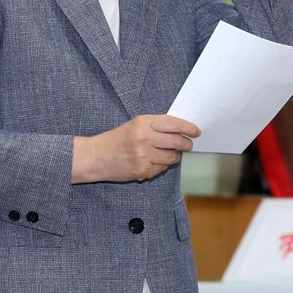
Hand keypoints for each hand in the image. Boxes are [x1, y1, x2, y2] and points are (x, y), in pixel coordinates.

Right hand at [73, 115, 199, 182]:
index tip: (196, 131)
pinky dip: (161, 167)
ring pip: (172, 157)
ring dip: (174, 157)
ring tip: (168, 154)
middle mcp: (144, 137)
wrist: (96, 156)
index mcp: (143, 122)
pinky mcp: (142, 170)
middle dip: (186, 144)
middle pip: (177, 141)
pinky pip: (162, 169)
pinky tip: (153, 162)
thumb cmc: (117, 139)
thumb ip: (156, 126)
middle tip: (188, 145)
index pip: (173, 123)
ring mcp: (144, 155)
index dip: (188, 127)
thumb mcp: (135, 125)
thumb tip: (181, 131)